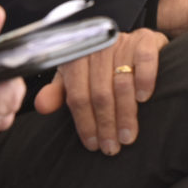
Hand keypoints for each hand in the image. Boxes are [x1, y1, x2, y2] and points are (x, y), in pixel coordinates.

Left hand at [34, 29, 166, 156]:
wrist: (133, 39)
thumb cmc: (100, 64)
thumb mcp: (76, 75)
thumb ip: (60, 92)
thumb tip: (41, 106)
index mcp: (77, 58)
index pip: (78, 96)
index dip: (85, 123)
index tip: (93, 145)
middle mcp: (98, 49)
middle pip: (100, 93)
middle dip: (106, 124)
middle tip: (112, 147)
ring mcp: (122, 43)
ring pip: (122, 82)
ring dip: (125, 113)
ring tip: (127, 136)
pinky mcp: (145, 40)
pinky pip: (145, 61)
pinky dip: (144, 81)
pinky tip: (143, 98)